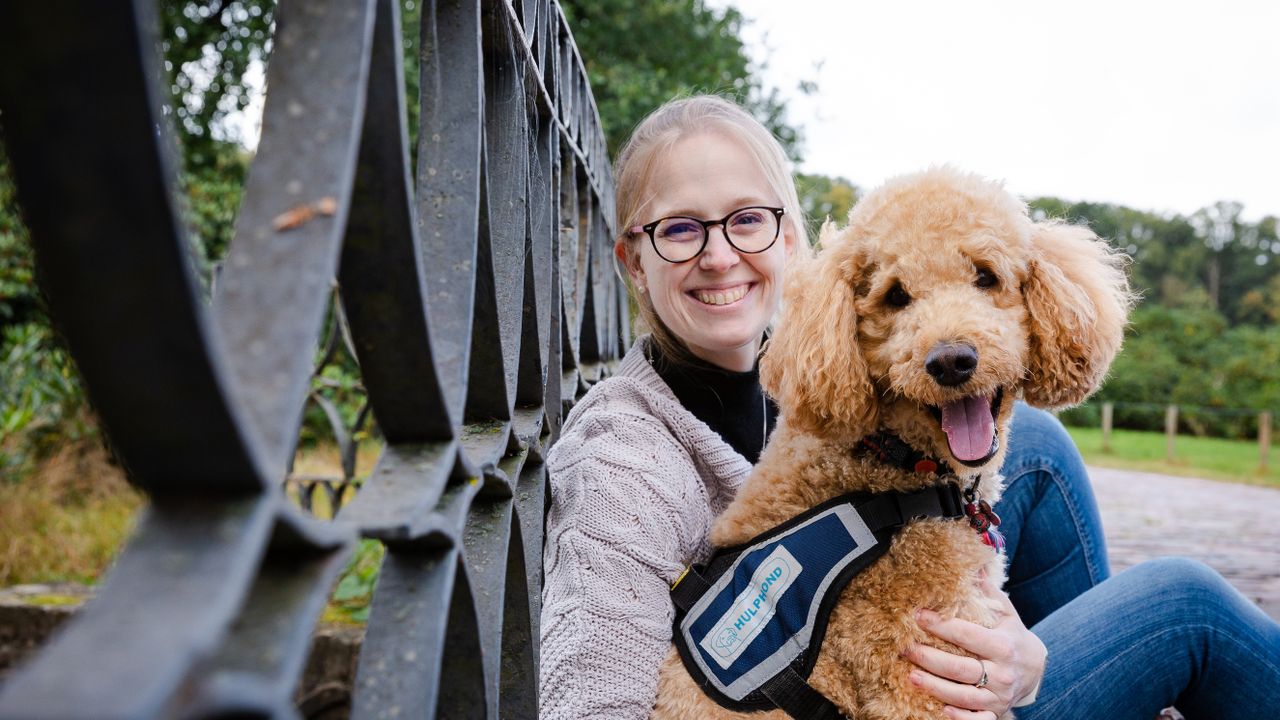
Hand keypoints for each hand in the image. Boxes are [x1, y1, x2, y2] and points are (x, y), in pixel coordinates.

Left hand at [902, 577, 1046, 718]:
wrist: (1035, 671)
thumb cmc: (1011, 636)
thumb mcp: (1005, 612)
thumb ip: (988, 590)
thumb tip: (973, 563)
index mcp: (1003, 645)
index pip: (966, 634)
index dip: (941, 625)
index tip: (917, 616)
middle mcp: (1002, 673)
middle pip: (960, 667)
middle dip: (929, 658)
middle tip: (905, 648)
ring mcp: (998, 696)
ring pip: (962, 694)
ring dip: (934, 686)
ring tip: (911, 675)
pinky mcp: (993, 711)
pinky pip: (976, 718)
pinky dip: (960, 716)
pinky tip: (940, 708)